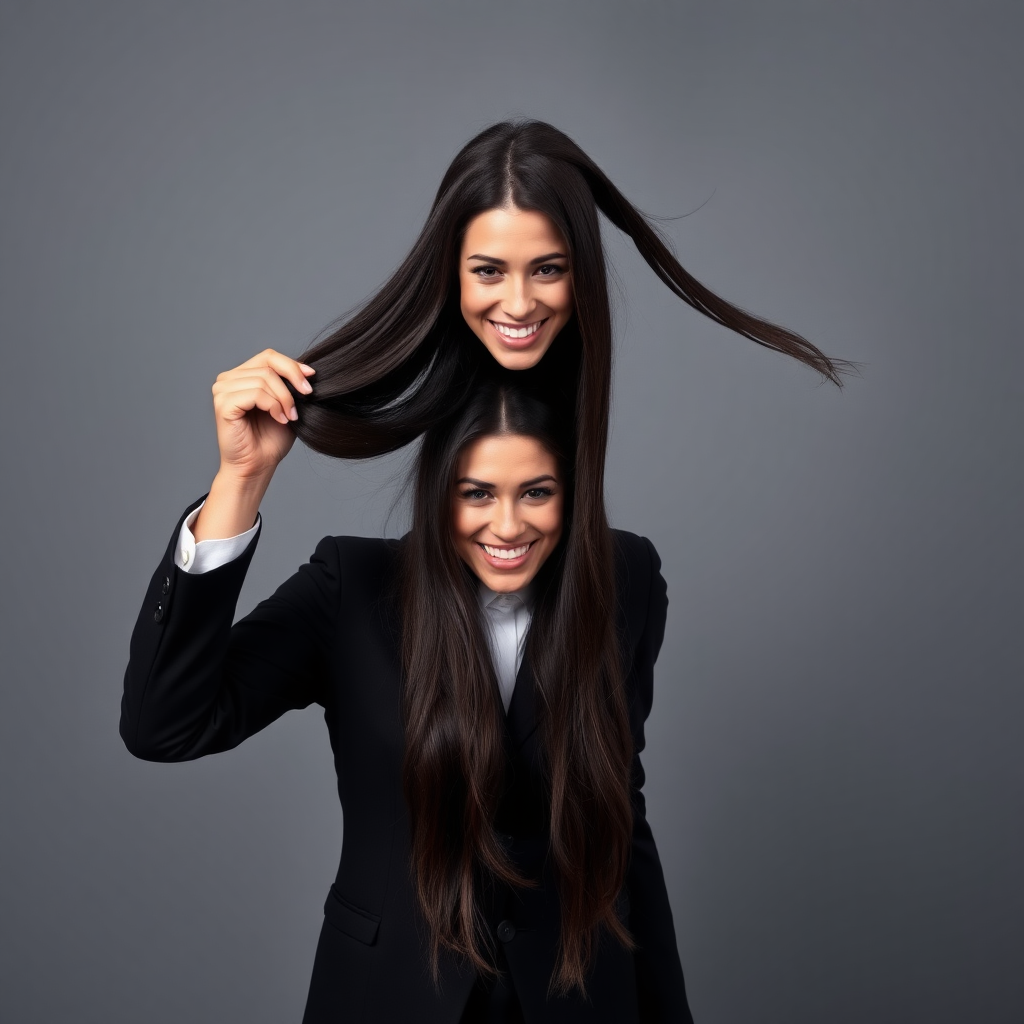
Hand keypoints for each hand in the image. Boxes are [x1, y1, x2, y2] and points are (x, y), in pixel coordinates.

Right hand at [192, 350, 314, 541]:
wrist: (258, 466)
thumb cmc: (270, 440)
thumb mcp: (287, 405)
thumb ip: (290, 385)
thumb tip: (307, 369)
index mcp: (242, 376)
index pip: (268, 356)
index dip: (292, 365)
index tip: (312, 377)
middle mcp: (228, 379)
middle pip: (268, 364)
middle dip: (292, 381)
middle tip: (306, 398)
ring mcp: (222, 390)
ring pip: (264, 379)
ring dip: (284, 399)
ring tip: (290, 417)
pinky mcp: (223, 403)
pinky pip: (256, 393)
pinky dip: (273, 406)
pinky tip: (280, 419)